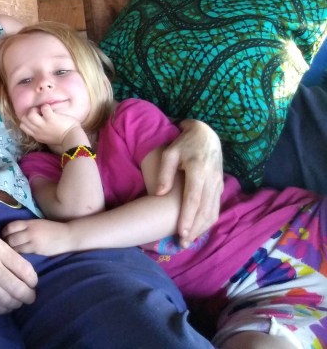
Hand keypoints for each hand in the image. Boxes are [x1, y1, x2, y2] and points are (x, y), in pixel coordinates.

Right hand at [0, 221, 37, 313]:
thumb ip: (6, 253)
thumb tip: (23, 273)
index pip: (24, 270)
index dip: (33, 281)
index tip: (33, 284)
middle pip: (16, 287)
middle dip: (27, 296)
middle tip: (30, 298)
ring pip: (3, 298)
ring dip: (14, 304)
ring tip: (17, 303)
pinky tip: (3, 306)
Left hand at [3, 219, 72, 255]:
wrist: (67, 236)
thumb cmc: (52, 228)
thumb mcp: (38, 223)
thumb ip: (26, 226)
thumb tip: (12, 231)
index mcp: (29, 223)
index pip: (10, 226)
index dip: (4, 231)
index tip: (4, 235)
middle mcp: (30, 231)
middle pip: (10, 238)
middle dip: (6, 242)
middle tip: (6, 245)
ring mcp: (33, 242)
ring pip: (15, 247)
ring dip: (11, 250)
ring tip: (11, 251)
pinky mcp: (37, 251)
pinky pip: (23, 253)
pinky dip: (19, 254)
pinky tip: (19, 255)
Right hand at [19, 104, 82, 149]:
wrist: (72, 139)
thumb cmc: (62, 137)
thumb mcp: (46, 138)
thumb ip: (40, 131)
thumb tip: (38, 120)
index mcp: (36, 135)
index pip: (22, 126)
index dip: (26, 119)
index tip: (34, 117)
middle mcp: (37, 131)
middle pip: (23, 119)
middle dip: (29, 113)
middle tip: (38, 112)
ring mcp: (43, 125)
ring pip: (30, 114)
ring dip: (36, 109)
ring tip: (43, 110)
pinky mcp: (51, 119)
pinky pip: (44, 108)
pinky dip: (46, 106)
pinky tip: (51, 109)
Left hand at [156, 119, 222, 246]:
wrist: (206, 136)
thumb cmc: (183, 144)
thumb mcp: (170, 153)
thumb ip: (165, 173)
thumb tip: (159, 194)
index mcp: (198, 170)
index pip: (193, 199)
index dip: (187, 217)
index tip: (180, 232)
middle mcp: (211, 179)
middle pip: (204, 210)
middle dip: (195, 229)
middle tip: (183, 243)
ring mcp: (218, 184)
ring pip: (213, 211)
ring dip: (202, 228)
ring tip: (189, 240)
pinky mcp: (220, 186)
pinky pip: (216, 207)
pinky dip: (208, 220)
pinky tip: (199, 229)